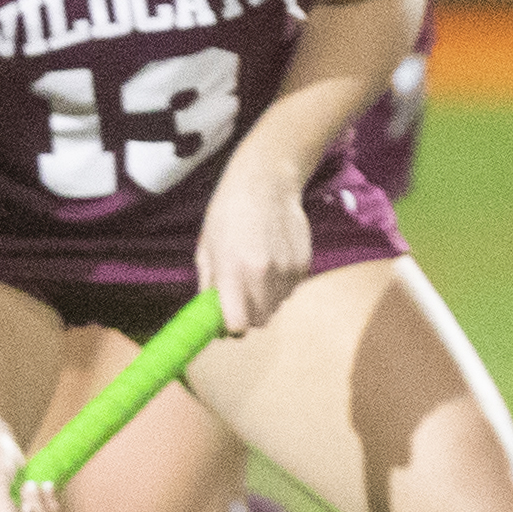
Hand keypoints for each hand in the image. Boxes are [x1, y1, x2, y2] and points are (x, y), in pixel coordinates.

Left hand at [195, 161, 314, 333]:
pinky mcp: (304, 265)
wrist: (266, 183)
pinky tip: (274, 259)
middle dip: (249, 314)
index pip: (239, 325)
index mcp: (234, 272)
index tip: (227, 321)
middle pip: (261, 320)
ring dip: (267, 298)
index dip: (231, 328)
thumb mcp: (207, 248)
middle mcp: (264, 276)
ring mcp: (288, 271)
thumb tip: (210, 314)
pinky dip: (281, 283)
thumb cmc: (228, 213)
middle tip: (241, 296)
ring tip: (258, 270)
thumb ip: (208, 285)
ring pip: (278, 305)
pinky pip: (291, 289)